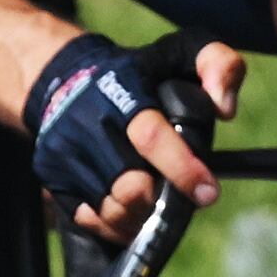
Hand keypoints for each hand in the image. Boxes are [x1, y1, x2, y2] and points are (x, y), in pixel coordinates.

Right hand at [22, 30, 244, 242]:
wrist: (66, 78)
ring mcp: (64, 151)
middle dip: (163, 199)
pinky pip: (90, 219)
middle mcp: (87, 121)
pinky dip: (117, 225)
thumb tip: (225, 109)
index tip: (209, 193)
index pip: (151, 137)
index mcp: (122, 88)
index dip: (182, 169)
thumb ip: (218, 64)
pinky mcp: (51, 175)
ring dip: (142, 216)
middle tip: (179, 194)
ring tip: (157, 201)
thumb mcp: (183, 52)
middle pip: (131, 187)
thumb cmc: (139, 72)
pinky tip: (134, 212)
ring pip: (111, 209)